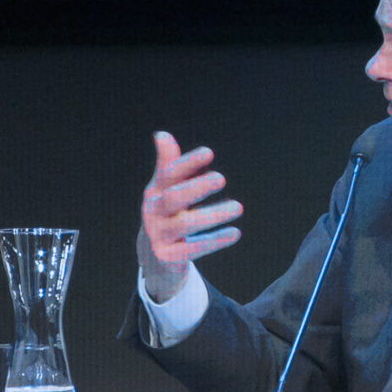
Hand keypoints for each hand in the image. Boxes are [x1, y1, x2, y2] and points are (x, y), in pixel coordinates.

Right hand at [136, 132, 243, 300]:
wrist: (152, 255)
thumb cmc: (166, 214)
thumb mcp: (166, 189)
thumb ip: (169, 164)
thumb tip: (162, 135)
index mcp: (154, 192)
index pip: (169, 174)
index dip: (187, 163)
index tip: (209, 153)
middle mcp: (152, 212)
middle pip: (173, 198)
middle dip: (196, 187)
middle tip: (221, 178)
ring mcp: (158, 235)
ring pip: (184, 224)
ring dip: (212, 215)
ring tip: (238, 207)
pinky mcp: (167, 256)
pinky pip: (192, 249)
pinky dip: (214, 241)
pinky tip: (235, 233)